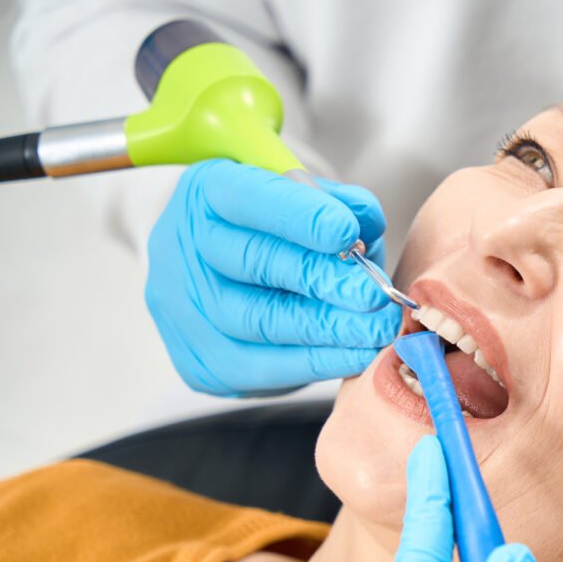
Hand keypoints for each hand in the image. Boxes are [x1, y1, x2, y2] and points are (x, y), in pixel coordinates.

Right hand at [145, 159, 401, 396]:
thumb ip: (336, 203)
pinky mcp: (204, 361)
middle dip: (321, 280)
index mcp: (207, 194)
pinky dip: (319, 362)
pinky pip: (264, 367)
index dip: (299, 216)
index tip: (347, 230)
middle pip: (254, 263)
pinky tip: (357, 353)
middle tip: (372, 293)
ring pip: (260, 319)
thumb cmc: (275, 232)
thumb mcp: (302, 199)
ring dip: (328, 328)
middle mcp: (186, 248)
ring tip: (376, 328)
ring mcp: (188, 309)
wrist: (223, 281)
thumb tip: (364, 224)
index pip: (248, 198)